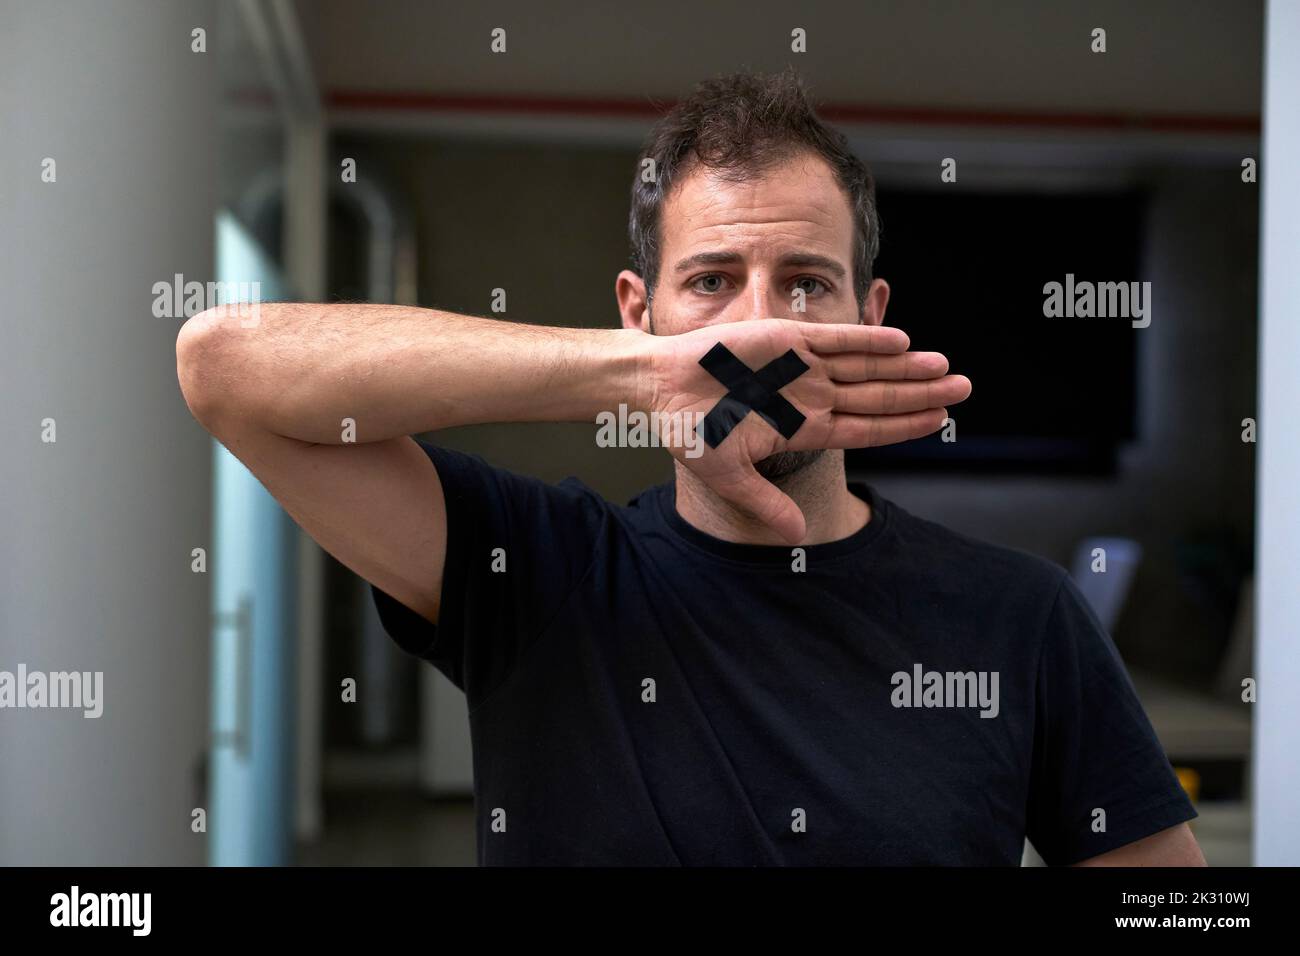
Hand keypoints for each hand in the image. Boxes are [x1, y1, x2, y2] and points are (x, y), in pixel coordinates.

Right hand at [639, 319, 970, 542]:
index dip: (904, 425)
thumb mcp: (728, 476)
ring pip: (866, 366)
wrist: (660, 387)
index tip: (940, 423)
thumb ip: (766, 503)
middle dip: (921, 393)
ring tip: (946, 368)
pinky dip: (868, 340)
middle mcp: (811, 396)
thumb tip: (797, 539)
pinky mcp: (788, 338)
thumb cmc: (689, 430)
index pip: (867, 427)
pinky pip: (837, 339)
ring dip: (906, 367)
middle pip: (878, 395)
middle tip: (965, 390)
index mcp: (802, 428)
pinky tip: (902, 343)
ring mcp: (803, 366)